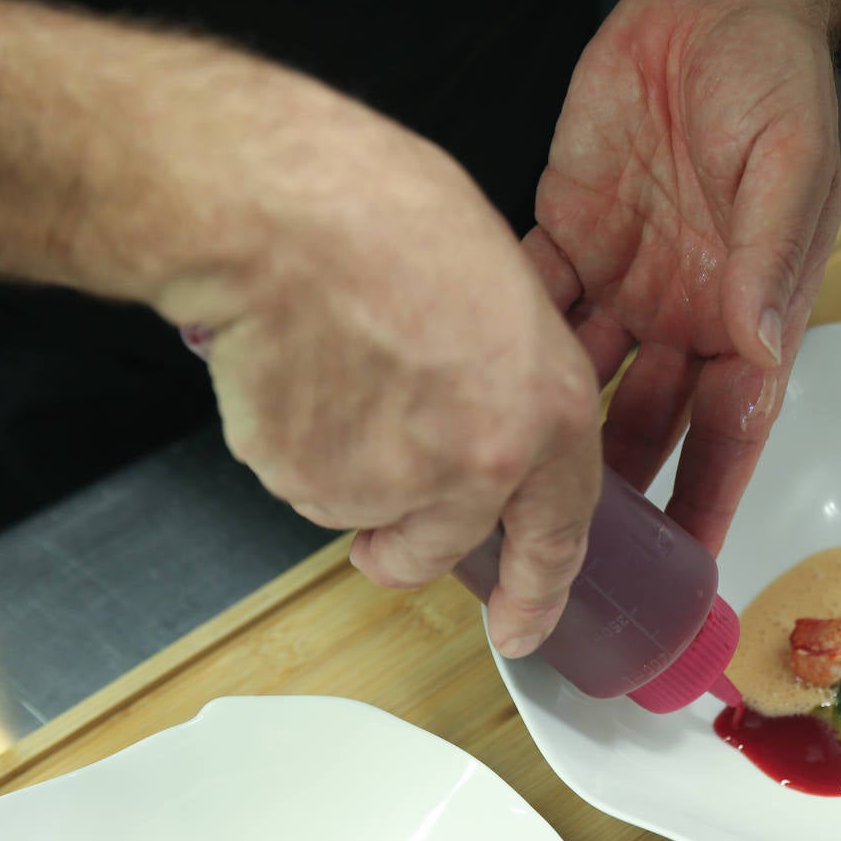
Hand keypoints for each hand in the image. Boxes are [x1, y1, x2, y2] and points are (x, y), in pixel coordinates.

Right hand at [150, 77, 602, 656]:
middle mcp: (479, 465)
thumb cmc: (385, 216)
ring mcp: (392, 484)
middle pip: (438, 548)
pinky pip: (303, 483)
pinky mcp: (310, 485)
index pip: (557, 534)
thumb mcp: (499, 286)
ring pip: (362, 511)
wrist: (283, 212)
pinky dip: (296, 446)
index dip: (539, 592)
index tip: (524, 627)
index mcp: (548, 412)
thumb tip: (490, 399)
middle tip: (377, 500)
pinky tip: (295, 375)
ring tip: (331, 373)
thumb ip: (508, 375)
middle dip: (404, 542)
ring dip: (346, 470)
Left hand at [524, 0, 840, 553]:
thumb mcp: (790, 167)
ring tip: (510, 489)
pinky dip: (509, 343)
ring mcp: (626, 279)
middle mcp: (685, 310)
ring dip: (551, 432)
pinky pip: (536, 303)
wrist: (706, 4)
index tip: (687, 565)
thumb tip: (761, 344)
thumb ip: (772, 259)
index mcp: (750, 310)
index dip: (709, 497)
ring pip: (582, 380)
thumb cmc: (772, 79)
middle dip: (618, 490)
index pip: (731, 428)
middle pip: (648, 422)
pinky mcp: (569, 236)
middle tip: (575, 550)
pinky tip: (479, 383)